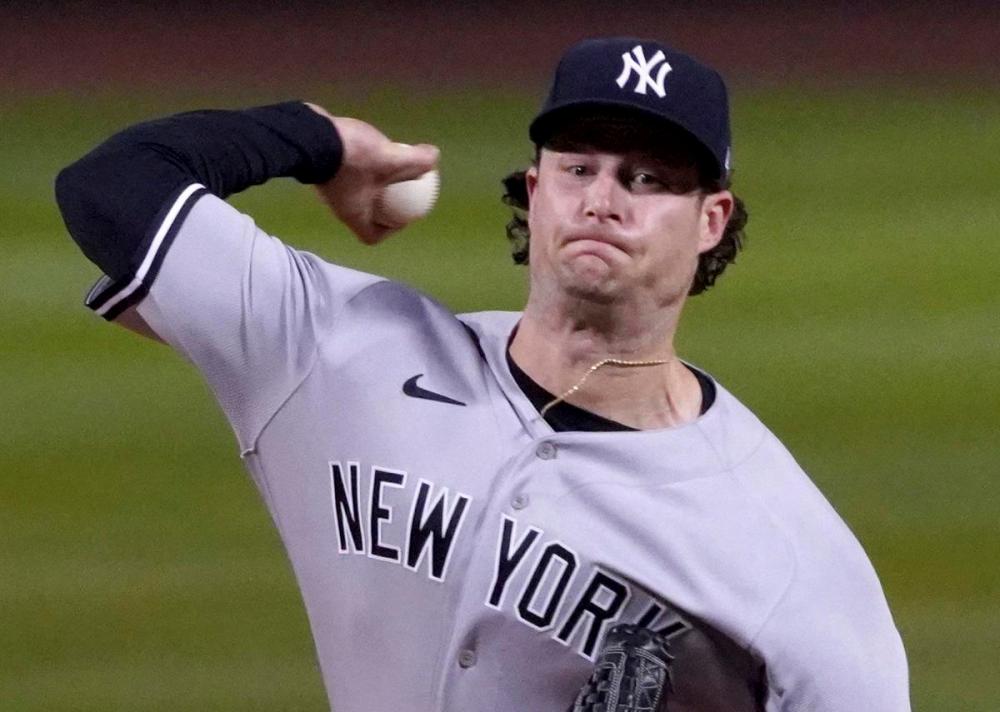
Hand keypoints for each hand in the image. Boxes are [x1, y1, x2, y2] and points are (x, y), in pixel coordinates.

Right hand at [306, 103, 439, 244]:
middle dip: (386, 203)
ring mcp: (330, 188)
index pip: (371, 236)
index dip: (391, 230)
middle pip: (367, 213)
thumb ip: (418, 162)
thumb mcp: (392, 159)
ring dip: (374, 182)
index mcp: (354, 215)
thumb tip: (435, 158)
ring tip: (391, 162)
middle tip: (404, 185)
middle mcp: (339, 206)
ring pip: (358, 191)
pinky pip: (349, 173)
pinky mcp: (325, 168)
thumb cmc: (351, 157)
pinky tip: (373, 146)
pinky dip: (362, 166)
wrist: (309, 133)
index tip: (405, 214)